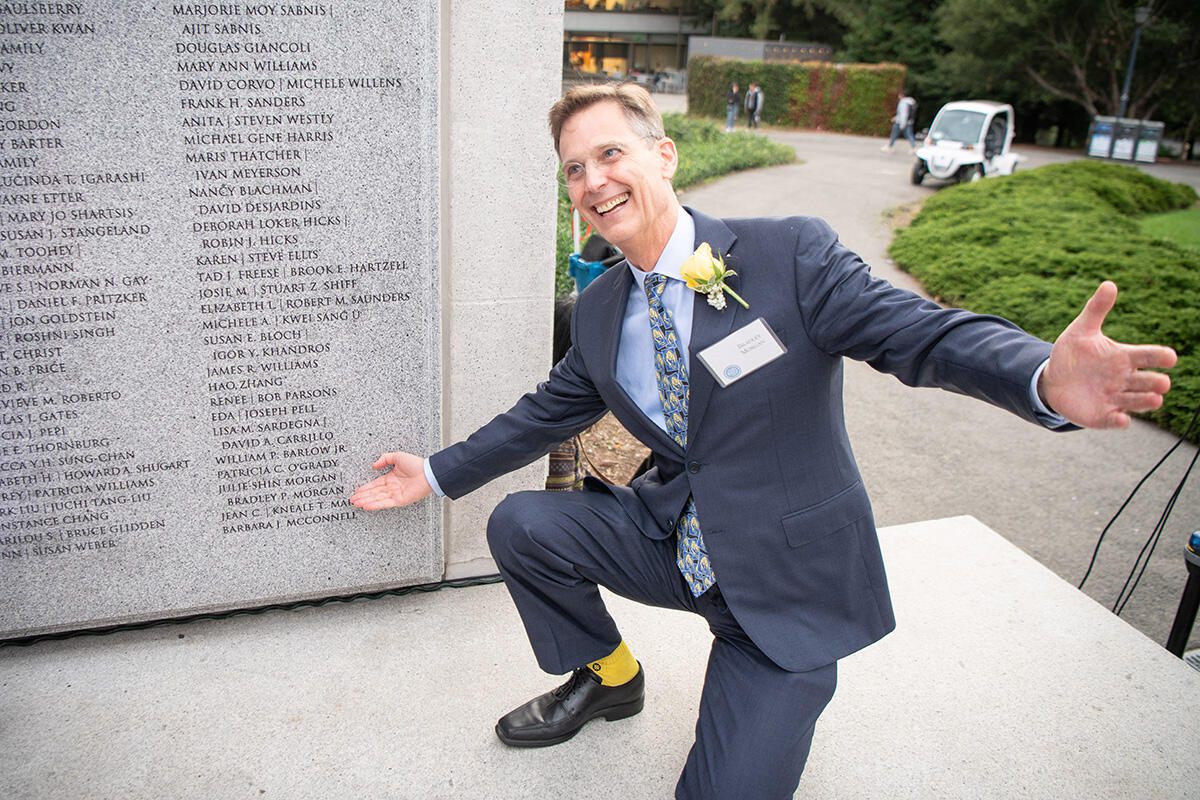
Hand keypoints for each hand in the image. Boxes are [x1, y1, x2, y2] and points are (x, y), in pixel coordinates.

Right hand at [349, 451, 432, 509]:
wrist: (428, 472)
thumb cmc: (416, 464)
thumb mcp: (398, 456)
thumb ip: (385, 459)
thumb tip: (374, 465)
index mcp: (391, 478)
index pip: (375, 485)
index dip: (365, 488)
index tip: (356, 491)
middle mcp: (392, 487)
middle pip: (374, 493)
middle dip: (362, 497)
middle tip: (352, 500)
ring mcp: (396, 494)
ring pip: (377, 499)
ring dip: (366, 501)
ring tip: (356, 504)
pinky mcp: (400, 500)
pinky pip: (385, 503)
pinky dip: (375, 505)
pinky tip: (366, 506)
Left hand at [1039, 281, 1176, 428]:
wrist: (1053, 379)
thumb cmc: (1073, 354)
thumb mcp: (1081, 330)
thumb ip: (1096, 309)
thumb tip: (1109, 284)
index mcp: (1124, 357)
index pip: (1149, 356)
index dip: (1160, 356)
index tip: (1169, 357)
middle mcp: (1125, 379)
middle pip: (1150, 382)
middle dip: (1156, 382)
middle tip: (1160, 382)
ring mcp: (1116, 398)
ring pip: (1139, 402)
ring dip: (1146, 402)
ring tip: (1154, 399)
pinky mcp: (1103, 415)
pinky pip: (1116, 421)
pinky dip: (1120, 421)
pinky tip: (1122, 419)